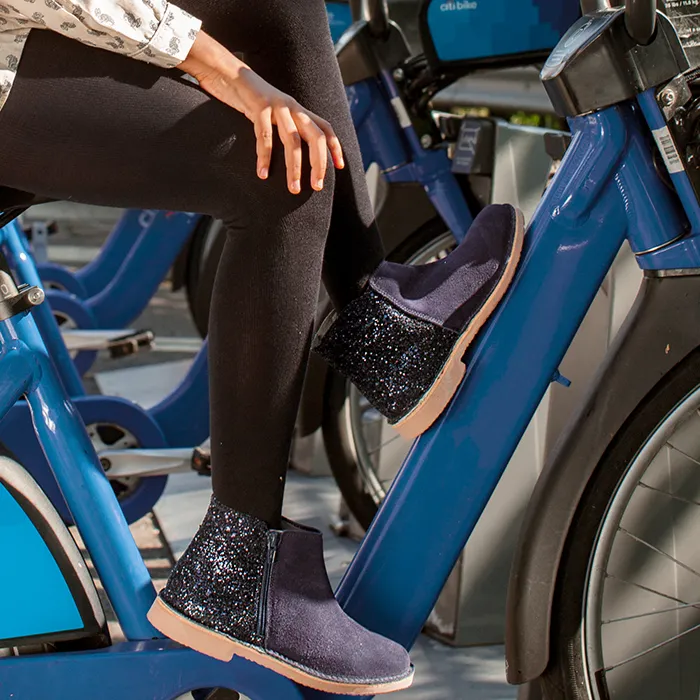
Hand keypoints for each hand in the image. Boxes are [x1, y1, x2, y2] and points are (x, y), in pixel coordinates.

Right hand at [180, 31, 343, 193]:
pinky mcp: (259, 106)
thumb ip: (285, 128)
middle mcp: (292, 107)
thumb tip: (293, 155)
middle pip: (315, 136)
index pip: (324, 127)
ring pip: (293, 140)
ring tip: (293, 188)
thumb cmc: (250, 100)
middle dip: (319, 163)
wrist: (227, 72)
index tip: (339, 167)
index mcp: (298, 110)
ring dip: (295, 167)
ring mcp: (277, 106)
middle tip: (317, 186)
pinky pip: (265, 136)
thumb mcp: (274, 114)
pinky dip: (265, 157)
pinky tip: (263, 174)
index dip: (334, 146)